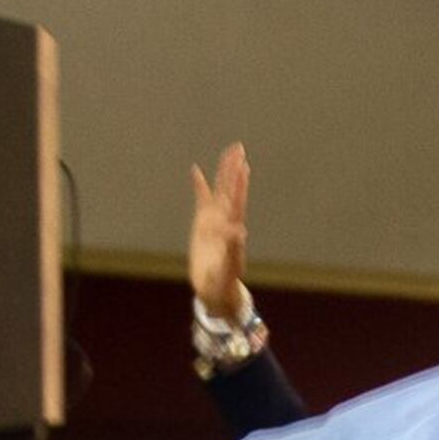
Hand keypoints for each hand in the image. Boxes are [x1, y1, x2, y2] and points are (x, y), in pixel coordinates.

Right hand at [187, 142, 251, 318]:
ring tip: (229, 152)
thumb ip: (233, 250)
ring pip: (220, 190)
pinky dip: (199, 185)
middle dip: (234, 170)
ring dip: (223, 172)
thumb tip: (239, 231)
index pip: (237, 201)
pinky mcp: (202, 224)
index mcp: (233, 229)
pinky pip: (201, 199)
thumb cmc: (223, 283)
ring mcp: (214, 220)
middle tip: (239, 148)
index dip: (240, 184)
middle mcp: (226, 220)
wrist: (215, 290)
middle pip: (231, 189)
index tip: (243, 167)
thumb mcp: (228, 268)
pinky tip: (196, 170)